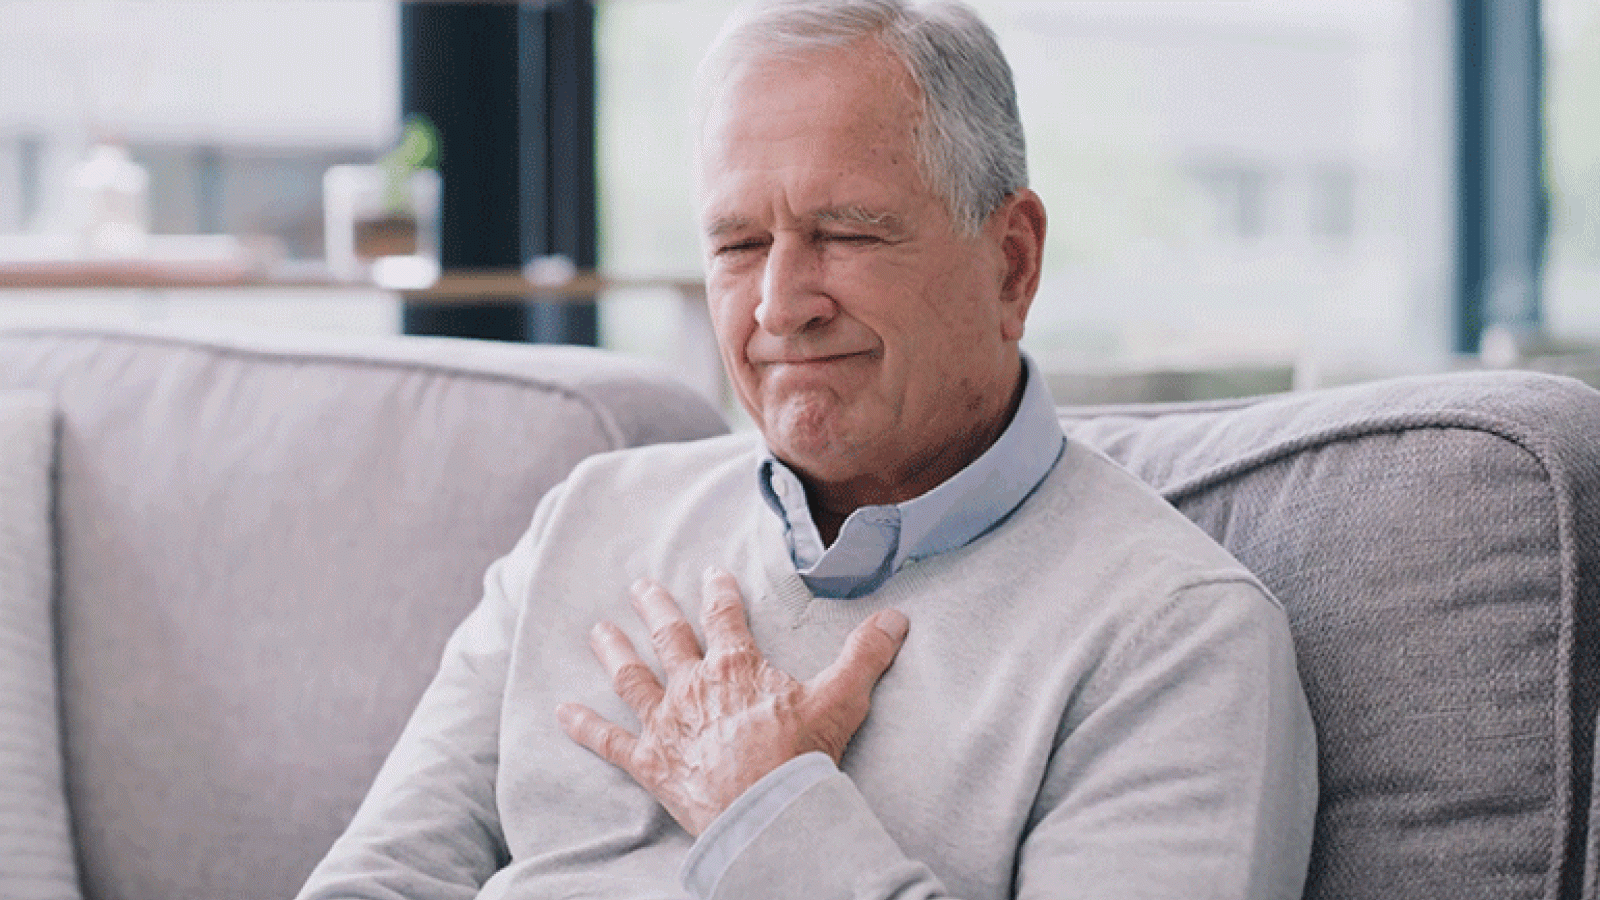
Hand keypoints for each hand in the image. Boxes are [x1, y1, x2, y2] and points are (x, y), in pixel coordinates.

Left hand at [556, 567, 908, 835]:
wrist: (766, 809)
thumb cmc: (801, 754)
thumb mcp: (842, 698)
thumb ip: (865, 654)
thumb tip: (896, 618)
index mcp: (736, 666)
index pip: (724, 616)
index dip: (718, 592)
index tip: (711, 573)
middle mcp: (694, 685)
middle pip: (669, 636)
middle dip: (655, 608)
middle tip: (640, 587)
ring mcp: (667, 722)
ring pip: (632, 677)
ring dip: (613, 652)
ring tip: (598, 631)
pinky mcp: (649, 761)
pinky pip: (610, 741)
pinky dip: (584, 726)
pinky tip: (563, 710)